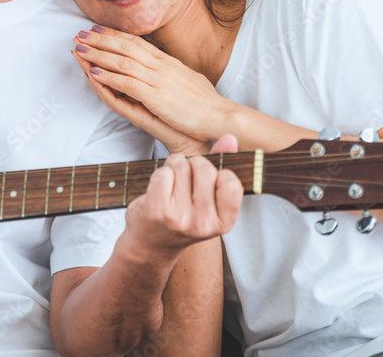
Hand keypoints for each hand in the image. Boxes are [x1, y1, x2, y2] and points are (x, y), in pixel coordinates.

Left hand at [73, 26, 232, 153]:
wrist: (221, 116)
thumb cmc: (206, 103)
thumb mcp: (187, 80)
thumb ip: (171, 73)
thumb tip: (162, 68)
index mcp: (168, 62)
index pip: (136, 42)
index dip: (115, 35)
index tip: (98, 30)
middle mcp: (161, 66)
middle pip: (125, 47)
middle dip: (100, 39)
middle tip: (79, 33)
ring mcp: (158, 80)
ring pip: (121, 61)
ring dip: (97, 54)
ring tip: (79, 49)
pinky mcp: (156, 97)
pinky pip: (126, 83)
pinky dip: (107, 76)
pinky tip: (92, 72)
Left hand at [121, 136, 242, 261]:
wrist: (150, 245)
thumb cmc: (182, 217)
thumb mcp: (207, 199)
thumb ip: (220, 165)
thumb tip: (230, 138)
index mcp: (223, 222)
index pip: (231, 182)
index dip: (218, 173)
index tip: (208, 182)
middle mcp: (203, 223)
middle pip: (204, 168)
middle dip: (193, 165)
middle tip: (186, 181)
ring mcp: (180, 218)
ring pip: (181, 165)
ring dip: (174, 167)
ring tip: (172, 185)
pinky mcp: (157, 210)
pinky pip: (163, 172)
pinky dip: (160, 173)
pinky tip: (160, 189)